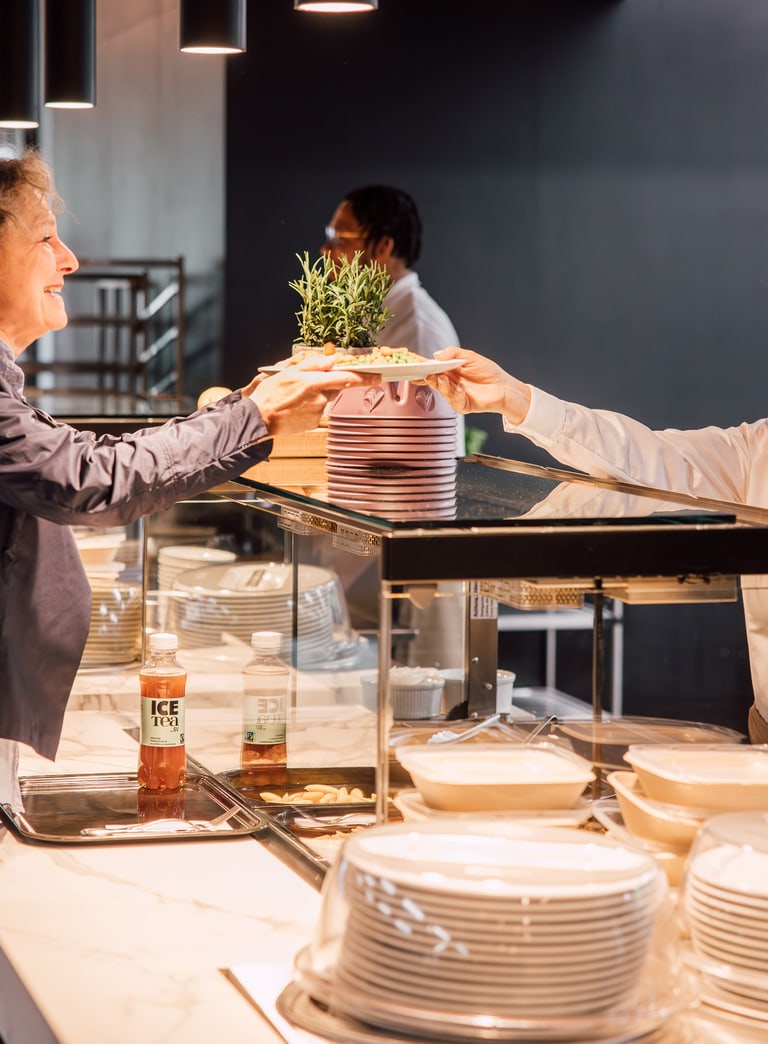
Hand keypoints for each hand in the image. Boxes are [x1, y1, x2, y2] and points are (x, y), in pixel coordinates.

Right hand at [248, 356, 377, 434]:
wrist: (260, 418)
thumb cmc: (271, 394)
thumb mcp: (290, 371)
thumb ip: (314, 364)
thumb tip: (332, 360)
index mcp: (315, 382)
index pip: (347, 378)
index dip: (365, 378)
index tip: (378, 377)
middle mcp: (320, 398)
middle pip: (335, 387)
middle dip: (327, 383)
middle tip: (306, 384)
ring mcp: (318, 412)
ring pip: (326, 399)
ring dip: (317, 395)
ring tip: (296, 397)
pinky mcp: (314, 422)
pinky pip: (318, 410)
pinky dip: (311, 406)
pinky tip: (296, 406)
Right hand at [425, 347, 531, 424]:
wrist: (504, 387)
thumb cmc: (489, 372)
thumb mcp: (471, 357)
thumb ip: (453, 353)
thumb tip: (436, 355)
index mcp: (449, 370)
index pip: (431, 368)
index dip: (421, 366)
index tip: (412, 364)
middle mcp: (449, 383)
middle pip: (433, 380)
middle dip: (428, 377)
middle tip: (427, 373)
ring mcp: (454, 395)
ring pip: (442, 391)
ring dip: (442, 385)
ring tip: (444, 379)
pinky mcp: (462, 405)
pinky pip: (454, 401)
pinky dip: (456, 394)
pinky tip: (460, 388)